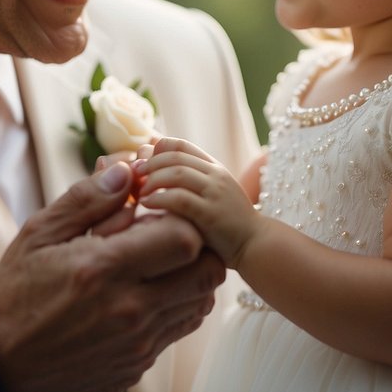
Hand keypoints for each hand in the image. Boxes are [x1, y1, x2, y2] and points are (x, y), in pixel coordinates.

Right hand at [0, 161, 224, 391]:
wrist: (0, 367)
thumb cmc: (17, 294)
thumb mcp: (38, 235)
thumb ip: (86, 200)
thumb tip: (126, 171)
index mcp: (103, 269)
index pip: (184, 239)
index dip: (185, 218)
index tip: (164, 211)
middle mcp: (129, 310)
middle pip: (207, 272)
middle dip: (201, 245)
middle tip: (173, 233)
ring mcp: (138, 343)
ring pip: (200, 301)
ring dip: (191, 276)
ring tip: (160, 263)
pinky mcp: (138, 364)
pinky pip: (179, 329)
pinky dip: (175, 306)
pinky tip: (146, 293)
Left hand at [135, 137, 260, 267]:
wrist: (257, 246)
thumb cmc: (228, 226)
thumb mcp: (210, 197)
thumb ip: (188, 184)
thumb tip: (152, 175)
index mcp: (214, 168)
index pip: (181, 145)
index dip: (157, 149)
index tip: (141, 162)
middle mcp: (216, 175)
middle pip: (174, 156)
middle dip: (149, 163)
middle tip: (133, 175)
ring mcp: (215, 193)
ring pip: (176, 173)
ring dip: (151, 180)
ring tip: (139, 192)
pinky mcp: (211, 214)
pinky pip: (179, 198)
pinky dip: (158, 198)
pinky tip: (147, 204)